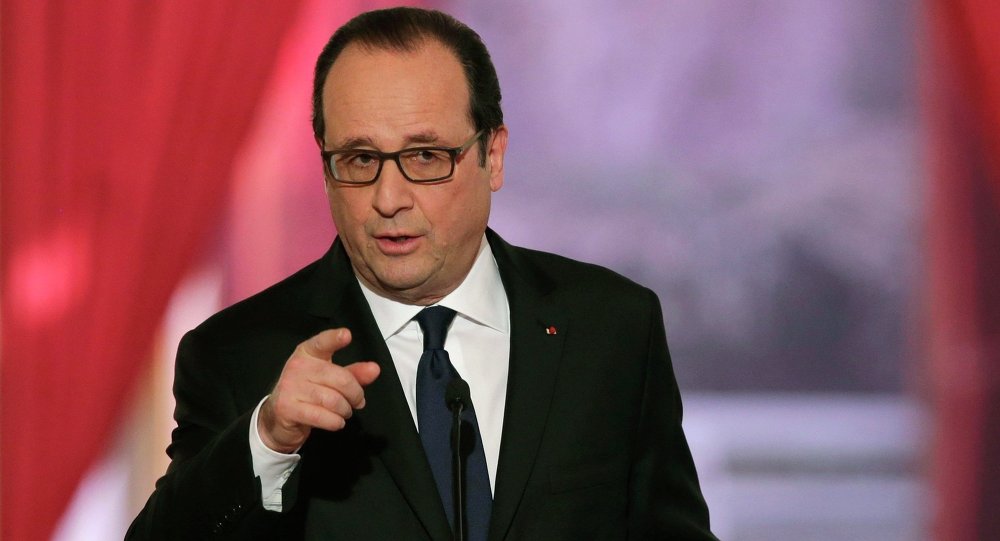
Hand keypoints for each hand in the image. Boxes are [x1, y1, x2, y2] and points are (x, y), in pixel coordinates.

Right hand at [258, 328, 379, 452]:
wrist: (278, 418)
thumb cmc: (308, 393)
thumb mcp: (329, 379)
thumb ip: (353, 374)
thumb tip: (374, 369)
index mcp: (307, 353)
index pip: (321, 343)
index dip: (334, 339)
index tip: (346, 335)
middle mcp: (297, 366)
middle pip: (340, 378)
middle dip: (355, 394)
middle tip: (358, 402)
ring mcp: (290, 387)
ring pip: (333, 400)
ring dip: (345, 410)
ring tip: (345, 412)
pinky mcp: (287, 408)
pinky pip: (322, 416)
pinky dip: (335, 422)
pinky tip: (336, 421)